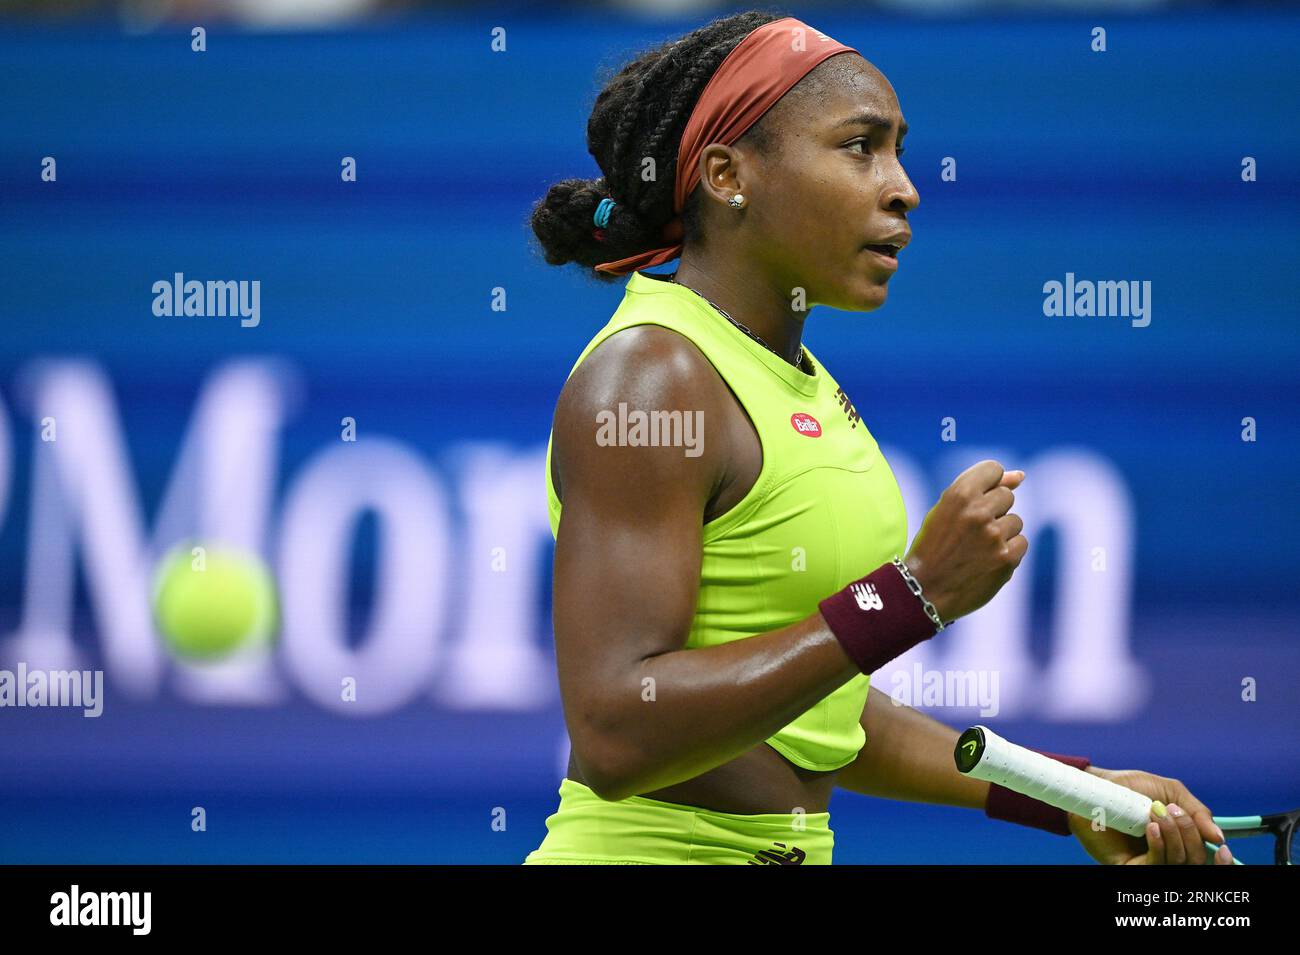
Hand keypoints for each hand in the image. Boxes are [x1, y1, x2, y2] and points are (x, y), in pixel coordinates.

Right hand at [903, 460, 1026, 622]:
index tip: (976, 499)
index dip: (988, 483)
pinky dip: (1007, 552)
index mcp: (958, 495)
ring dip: (1001, 533)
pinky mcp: (1006, 558)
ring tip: (977, 548)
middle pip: (1007, 496)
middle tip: (970, 531)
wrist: (925, 589)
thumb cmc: (935, 545)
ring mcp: (994, 536)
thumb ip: (983, 488)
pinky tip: (986, 561)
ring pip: (1015, 521)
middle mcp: (977, 512)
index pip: (994, 469)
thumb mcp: (948, 510)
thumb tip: (1022, 476)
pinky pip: (1021, 543)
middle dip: (993, 511)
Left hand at [1066, 766, 1234, 864]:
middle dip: (1190, 834)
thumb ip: (1197, 811)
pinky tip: (1151, 826)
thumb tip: (1218, 837)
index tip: (1223, 847)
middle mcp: (1167, 855)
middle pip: (1196, 861)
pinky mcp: (1128, 866)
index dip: (1223, 861)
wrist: (1097, 784)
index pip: (1208, 861)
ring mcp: (1147, 861)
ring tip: (1156, 811)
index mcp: (1181, 840)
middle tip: (1172, 810)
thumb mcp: (1171, 792)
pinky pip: (1154, 865)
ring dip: (1174, 835)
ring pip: (1178, 863)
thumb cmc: (1131, 787)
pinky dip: (1159, 845)